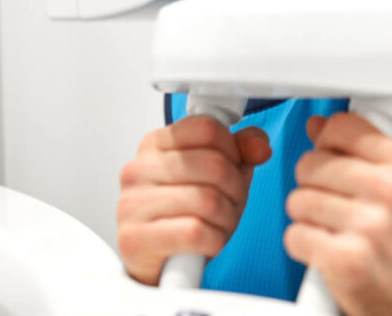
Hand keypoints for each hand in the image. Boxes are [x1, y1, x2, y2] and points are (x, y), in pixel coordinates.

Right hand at [117, 115, 271, 284]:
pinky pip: (195, 232)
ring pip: (208, 200)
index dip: (232, 151)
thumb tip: (259, 147)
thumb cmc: (186, 214)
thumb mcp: (220, 176)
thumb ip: (242, 151)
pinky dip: (214, 240)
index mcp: (155, 144)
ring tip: (219, 222)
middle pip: (214, 164)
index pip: (207, 129)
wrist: (160, 263)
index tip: (231, 166)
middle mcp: (138, 170)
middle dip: (235, 188)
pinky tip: (208, 241)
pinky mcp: (135, 240)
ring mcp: (132, 204)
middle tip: (230, 201)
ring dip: (227, 216)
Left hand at [284, 113, 391, 315]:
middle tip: (334, 206)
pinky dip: (303, 247)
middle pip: (311, 162)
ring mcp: (369, 226)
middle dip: (313, 185)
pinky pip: (295, 235)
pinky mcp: (345, 259)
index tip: (331, 159)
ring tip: (333, 231)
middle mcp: (391, 192)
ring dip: (307, 218)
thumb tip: (318, 125)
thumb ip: (362, 153)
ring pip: (298, 199)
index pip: (342, 127)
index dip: (326, 143)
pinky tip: (326, 252)